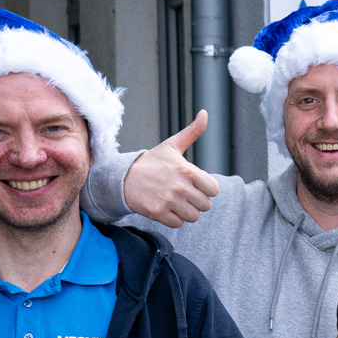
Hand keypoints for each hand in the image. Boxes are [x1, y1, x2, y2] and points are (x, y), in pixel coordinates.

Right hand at [124, 110, 220, 225]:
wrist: (124, 177)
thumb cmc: (153, 162)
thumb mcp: (173, 145)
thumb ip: (193, 132)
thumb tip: (205, 113)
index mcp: (187, 171)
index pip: (214, 190)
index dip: (206, 188)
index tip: (195, 184)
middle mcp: (179, 187)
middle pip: (205, 205)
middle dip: (196, 201)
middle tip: (183, 193)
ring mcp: (168, 201)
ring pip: (193, 217)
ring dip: (186, 211)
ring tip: (175, 200)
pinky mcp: (158, 213)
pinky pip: (178, 224)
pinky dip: (173, 219)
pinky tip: (165, 207)